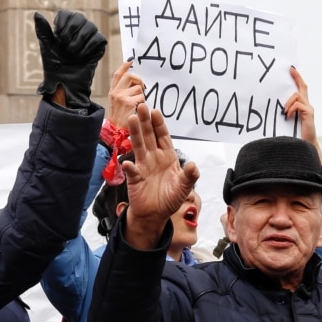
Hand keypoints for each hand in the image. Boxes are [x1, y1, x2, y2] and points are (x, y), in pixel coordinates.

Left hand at [33, 9, 106, 110]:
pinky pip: (99, 38)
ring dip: (78, 42)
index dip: (61, 26)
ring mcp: (89, 37)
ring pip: (91, 26)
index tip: (57, 39)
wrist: (64, 83)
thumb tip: (36, 13)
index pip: (66, 14)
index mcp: (64, 27)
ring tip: (72, 54)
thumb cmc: (54, 65)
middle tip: (64, 48)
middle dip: (70, 33)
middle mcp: (78, 29)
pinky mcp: (98, 47)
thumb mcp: (46, 47)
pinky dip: (89, 48)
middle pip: (79, 17)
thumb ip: (43, 30)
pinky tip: (82, 57)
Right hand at [107, 60, 144, 127]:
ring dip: (141, 96)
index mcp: (112, 92)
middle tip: (141, 87)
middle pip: (129, 76)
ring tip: (137, 105)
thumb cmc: (119, 119)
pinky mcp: (128, 102)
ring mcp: (121, 97)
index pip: (118, 75)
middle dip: (138, 80)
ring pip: (138, 88)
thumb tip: (135, 84)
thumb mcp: (116, 104)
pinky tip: (137, 110)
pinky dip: (142, 104)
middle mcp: (115, 92)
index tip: (130, 61)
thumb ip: (123, 93)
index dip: (124, 67)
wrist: (115, 131)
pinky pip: (141, 97)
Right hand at [121, 104, 200, 248]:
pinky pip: (132, 171)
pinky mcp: (134, 178)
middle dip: (145, 121)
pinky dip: (129, 167)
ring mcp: (142, 166)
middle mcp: (153, 158)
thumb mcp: (184, 188)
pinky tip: (127, 163)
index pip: (162, 136)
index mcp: (167, 157)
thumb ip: (190, 176)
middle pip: (148, 136)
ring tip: (132, 120)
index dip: (158, 124)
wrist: (155, 214)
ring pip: (138, 146)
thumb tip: (194, 165)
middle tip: (141, 106)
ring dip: (135, 134)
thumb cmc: (169, 198)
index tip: (155, 111)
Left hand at [282, 66, 319, 156]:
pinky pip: (298, 105)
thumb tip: (273, 106)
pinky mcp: (309, 113)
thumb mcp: (287, 120)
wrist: (303, 145)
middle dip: (297, 78)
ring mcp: (309, 109)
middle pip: (302, 88)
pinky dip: (291, 109)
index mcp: (302, 105)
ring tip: (284, 113)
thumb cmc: (293, 134)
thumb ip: (284, 112)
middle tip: (290, 70)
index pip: (301, 88)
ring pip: (297, 96)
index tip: (291, 69)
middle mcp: (307, 105)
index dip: (297, 78)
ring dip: (288, 103)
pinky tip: (288, 116)